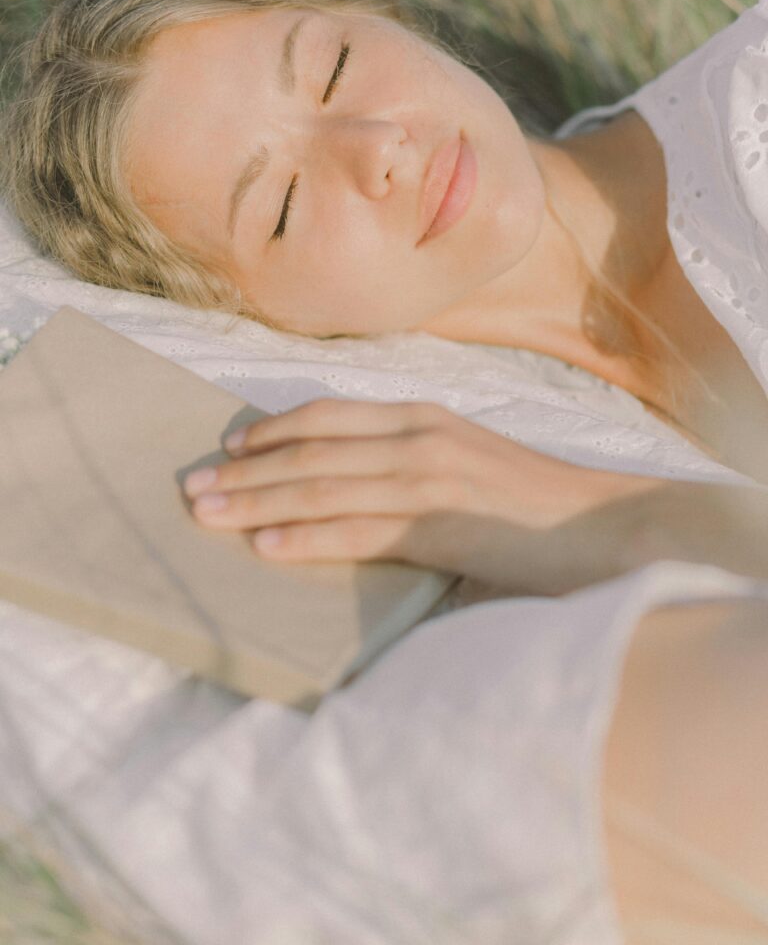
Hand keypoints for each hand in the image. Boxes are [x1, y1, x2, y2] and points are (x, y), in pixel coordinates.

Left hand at [181, 397, 617, 588]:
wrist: (607, 526)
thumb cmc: (536, 504)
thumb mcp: (468, 462)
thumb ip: (413, 464)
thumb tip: (359, 485)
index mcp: (423, 417)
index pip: (328, 415)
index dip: (273, 431)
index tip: (231, 449)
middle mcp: (417, 436)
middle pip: (310, 451)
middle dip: (246, 472)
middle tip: (193, 488)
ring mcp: (428, 477)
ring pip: (322, 487)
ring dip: (257, 503)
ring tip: (208, 516)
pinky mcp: (441, 524)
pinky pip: (357, 529)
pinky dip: (306, 537)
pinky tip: (267, 548)